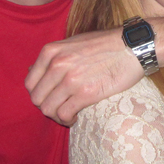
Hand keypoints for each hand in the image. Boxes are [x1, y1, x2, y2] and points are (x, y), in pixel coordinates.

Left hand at [25, 28, 144, 125]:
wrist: (133, 47)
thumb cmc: (105, 44)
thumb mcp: (73, 43)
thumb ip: (54, 57)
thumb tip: (33, 72)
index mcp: (51, 51)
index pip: (30, 82)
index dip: (38, 94)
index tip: (51, 97)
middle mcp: (57, 64)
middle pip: (37, 98)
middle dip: (46, 106)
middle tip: (60, 107)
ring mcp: (71, 79)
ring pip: (48, 109)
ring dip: (57, 116)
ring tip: (68, 115)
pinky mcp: (86, 93)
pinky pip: (65, 114)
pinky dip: (68, 120)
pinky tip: (76, 117)